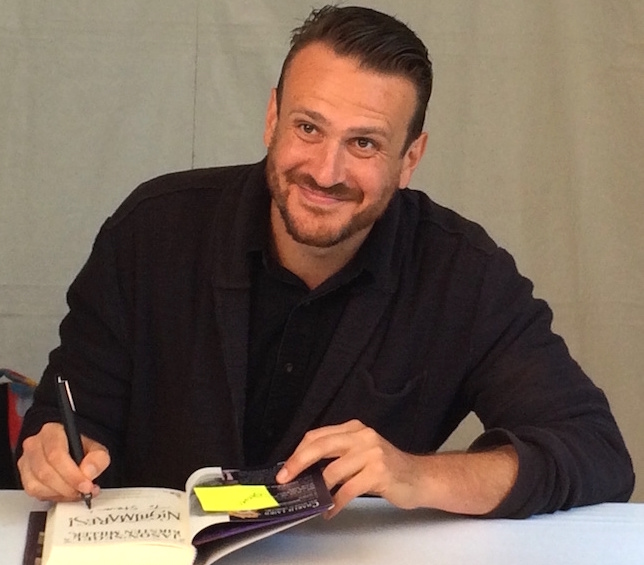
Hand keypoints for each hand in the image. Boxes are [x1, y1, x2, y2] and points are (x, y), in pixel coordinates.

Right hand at [18, 422, 109, 501]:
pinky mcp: (25, 477)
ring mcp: (26, 461)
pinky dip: (52, 496)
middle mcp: (35, 445)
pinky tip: (66, 493)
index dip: (71, 474)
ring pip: (37, 485)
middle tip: (84, 491)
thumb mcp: (97, 449)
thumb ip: (97, 459)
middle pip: (45, 472)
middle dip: (67, 487)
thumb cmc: (82, 448)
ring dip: (60, 494)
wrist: (74, 452)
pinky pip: (34, 492)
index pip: (56, 455)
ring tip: (77, 492)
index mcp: (52, 432)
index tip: (85, 485)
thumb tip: (88, 472)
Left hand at [276, 420, 422, 517]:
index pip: (318, 436)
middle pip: (320, 446)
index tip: (286, 468)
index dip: (298, 452)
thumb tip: (305, 471)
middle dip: (298, 463)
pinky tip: (331, 510)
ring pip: (333, 471)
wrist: (419, 477)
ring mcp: (372, 453)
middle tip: (285, 479)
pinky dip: (335, 503)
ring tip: (314, 501)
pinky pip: (348, 489)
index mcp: (354, 429)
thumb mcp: (361, 454)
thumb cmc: (386, 468)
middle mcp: (362, 436)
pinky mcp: (379, 472)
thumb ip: (337, 456)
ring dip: (319, 490)